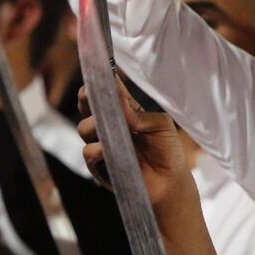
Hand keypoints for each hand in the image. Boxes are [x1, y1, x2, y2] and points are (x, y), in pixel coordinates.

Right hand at [77, 80, 192, 204]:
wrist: (171, 182)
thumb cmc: (169, 151)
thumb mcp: (161, 126)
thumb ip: (140, 115)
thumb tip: (119, 99)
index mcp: (126, 113)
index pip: (109, 93)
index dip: (101, 82)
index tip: (98, 72)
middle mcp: (111, 126)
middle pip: (88, 108)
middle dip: (86, 98)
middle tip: (89, 93)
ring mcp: (103, 145)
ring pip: (84, 128)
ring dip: (92, 125)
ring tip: (105, 127)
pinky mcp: (100, 165)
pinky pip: (88, 153)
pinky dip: (95, 149)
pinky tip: (105, 148)